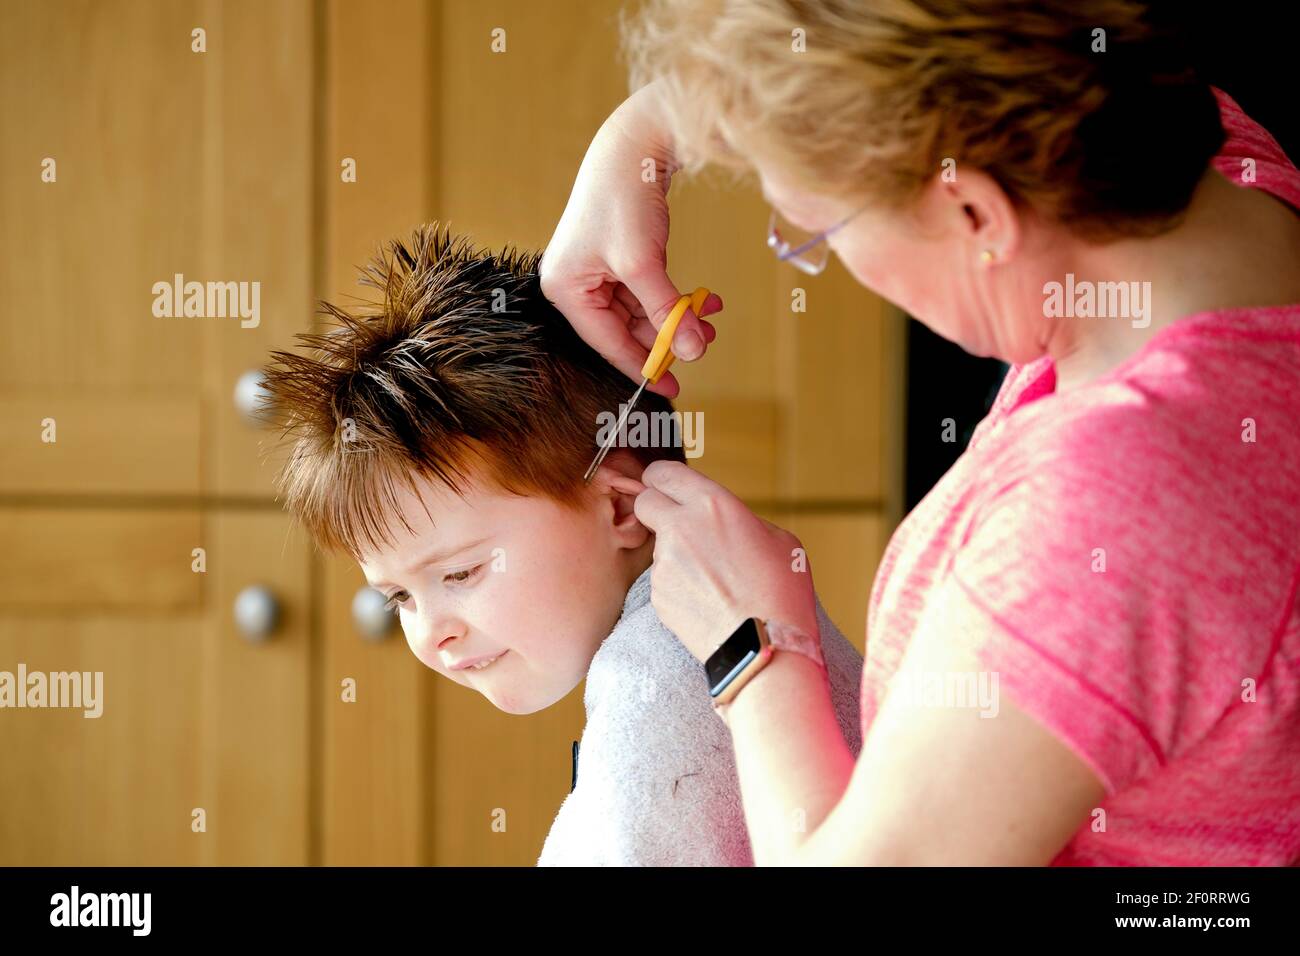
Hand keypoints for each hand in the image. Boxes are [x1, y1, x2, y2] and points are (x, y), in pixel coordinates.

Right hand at [539, 81, 722, 397]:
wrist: (634, 143)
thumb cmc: (626, 199)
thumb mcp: (644, 264)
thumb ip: (667, 312)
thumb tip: (693, 352)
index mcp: (565, 289)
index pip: (606, 342)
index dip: (642, 366)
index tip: (671, 388)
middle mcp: (573, 283)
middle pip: (624, 328)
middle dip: (666, 335)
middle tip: (702, 346)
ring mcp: (594, 271)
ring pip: (640, 311)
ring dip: (676, 316)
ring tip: (710, 318)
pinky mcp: (615, 258)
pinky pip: (646, 291)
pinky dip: (674, 297)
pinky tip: (702, 300)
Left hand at [614, 462, 817, 661]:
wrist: (765, 647)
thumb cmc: (781, 592)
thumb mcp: (778, 539)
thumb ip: (742, 519)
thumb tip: (723, 521)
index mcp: (713, 504)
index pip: (662, 472)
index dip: (662, 479)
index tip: (667, 487)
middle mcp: (681, 527)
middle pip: (645, 502)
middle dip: (656, 509)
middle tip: (679, 525)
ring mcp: (665, 562)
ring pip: (657, 544)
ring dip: (675, 552)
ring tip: (711, 578)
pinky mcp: (657, 594)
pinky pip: (662, 579)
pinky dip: (677, 585)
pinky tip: (705, 599)